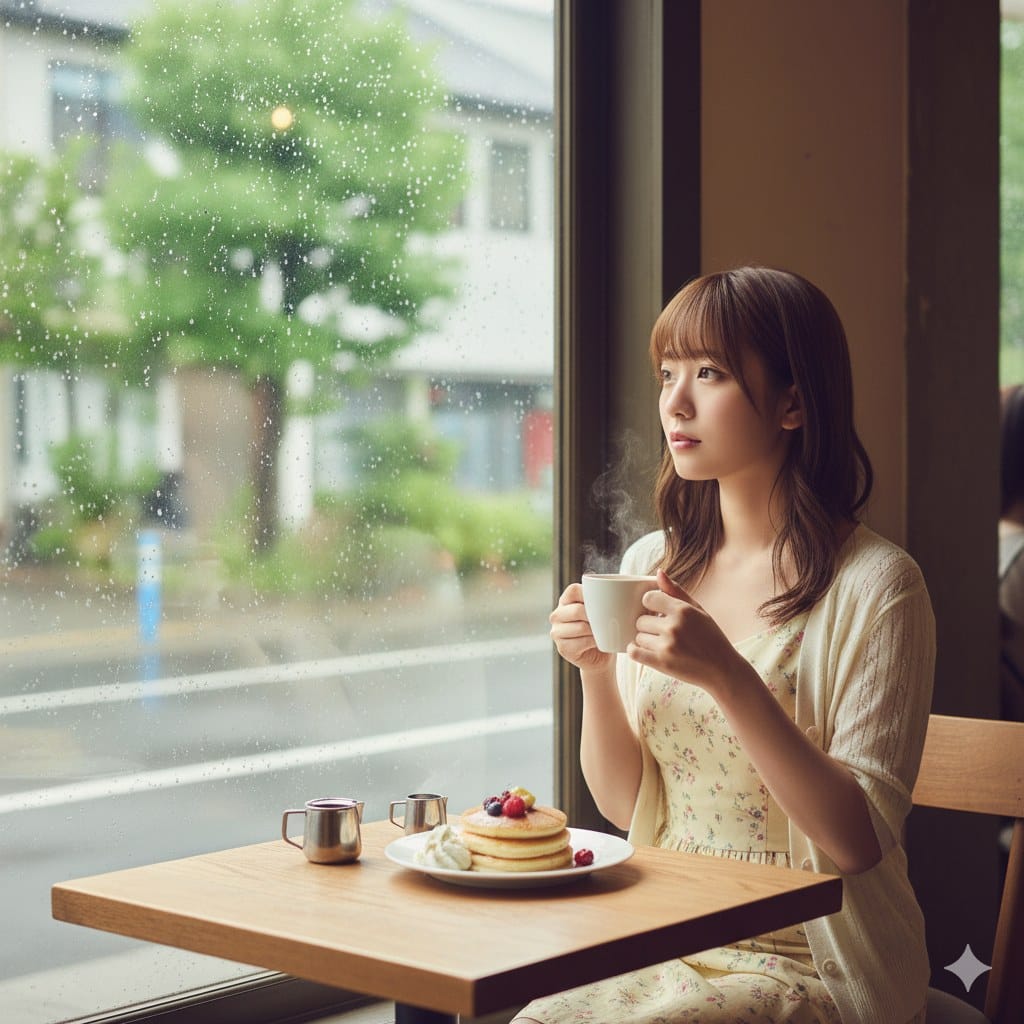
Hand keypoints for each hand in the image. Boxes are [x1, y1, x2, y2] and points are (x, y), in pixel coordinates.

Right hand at [549, 583, 615, 670]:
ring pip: (581, 627)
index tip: (603, 601)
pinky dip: (594, 642)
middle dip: (595, 616)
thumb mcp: (601, 611)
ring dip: (596, 631)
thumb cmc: (602, 628)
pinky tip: (599, 642)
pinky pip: (582, 642)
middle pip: (577, 610)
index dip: (589, 594)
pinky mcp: (562, 648)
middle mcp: (557, 615)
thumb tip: (619, 593)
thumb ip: (602, 600)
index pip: (573, 590)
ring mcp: (557, 632)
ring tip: (603, 632)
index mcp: (565, 601)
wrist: (601, 655)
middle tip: (607, 621)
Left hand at [628, 570, 742, 690]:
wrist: (722, 669)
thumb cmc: (711, 637)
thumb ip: (676, 591)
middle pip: (640, 620)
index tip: (656, 613)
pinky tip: (645, 651)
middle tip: (661, 632)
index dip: (650, 606)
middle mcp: (674, 626)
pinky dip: (635, 651)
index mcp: (683, 610)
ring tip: (661, 644)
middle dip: (648, 626)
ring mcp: (667, 645)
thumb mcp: (698, 610)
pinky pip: (634, 652)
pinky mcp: (662, 663)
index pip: (648, 598)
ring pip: (638, 637)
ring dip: (645, 641)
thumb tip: (658, 572)